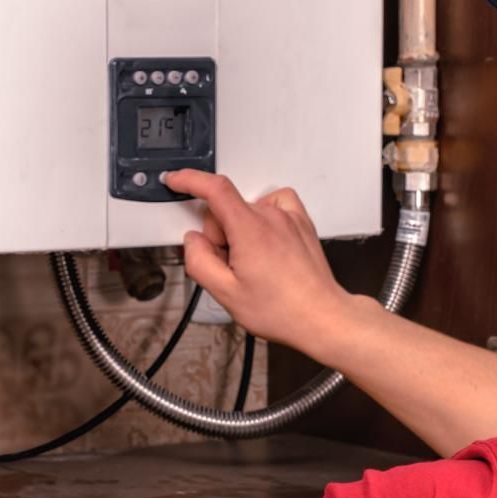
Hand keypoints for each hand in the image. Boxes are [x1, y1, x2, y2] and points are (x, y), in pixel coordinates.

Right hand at [161, 170, 366, 362]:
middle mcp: (271, 217)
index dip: (189, 180)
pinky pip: (274, 205)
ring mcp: (289, 218)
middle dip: (219, 235)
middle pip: (227, 209)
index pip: (213, 189)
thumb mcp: (227, 294)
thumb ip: (200, 262)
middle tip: (230, 266)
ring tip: (251, 262)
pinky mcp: (301, 223)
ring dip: (240, 231)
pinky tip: (264, 240)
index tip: (176, 180)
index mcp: (249, 230)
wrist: (321, 317)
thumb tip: (192, 242)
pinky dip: (263, 217)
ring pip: (247, 211)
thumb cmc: (283, 310)